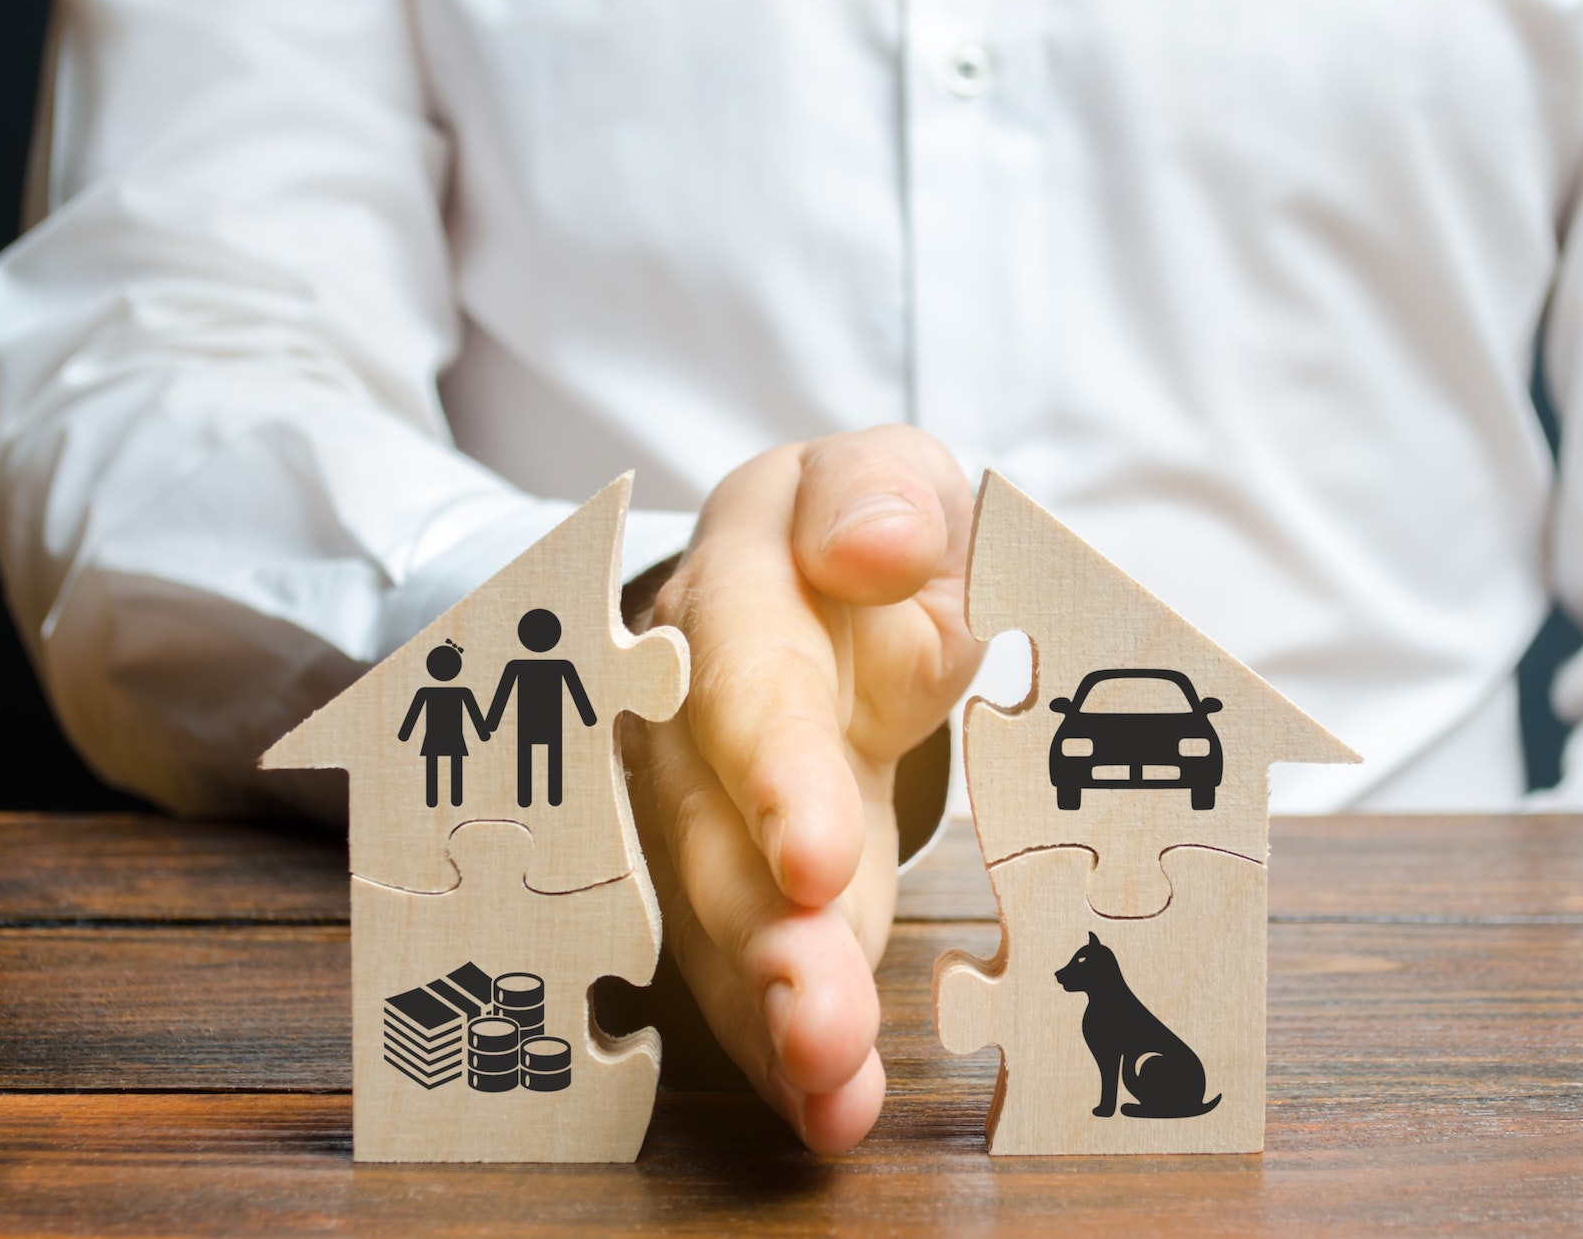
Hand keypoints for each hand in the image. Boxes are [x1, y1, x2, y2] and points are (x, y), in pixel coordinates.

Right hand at [624, 425, 982, 1150]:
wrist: (826, 577)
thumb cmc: (866, 525)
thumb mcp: (890, 472)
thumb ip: (885, 490)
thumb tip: (872, 546)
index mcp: (739, 593)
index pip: (745, 685)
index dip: (776, 775)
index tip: (815, 860)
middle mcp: (692, 714)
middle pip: (709, 832)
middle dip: (763, 937)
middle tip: (817, 1025)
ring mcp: (704, 809)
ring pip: (714, 920)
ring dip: (768, 1012)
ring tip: (828, 1090)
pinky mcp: (737, 881)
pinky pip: (743, 966)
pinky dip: (780, 1045)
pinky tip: (828, 1110)